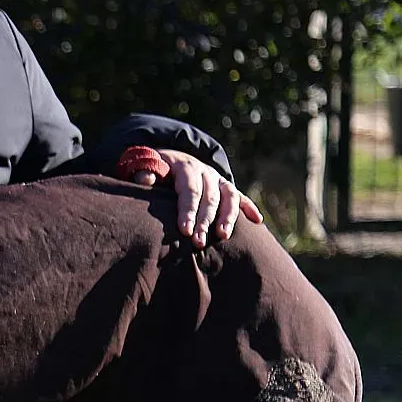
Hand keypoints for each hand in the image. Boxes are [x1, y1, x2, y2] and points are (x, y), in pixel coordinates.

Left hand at [130, 149, 262, 246]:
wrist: (170, 158)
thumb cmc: (154, 169)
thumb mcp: (145, 166)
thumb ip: (143, 171)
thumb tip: (145, 179)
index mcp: (186, 167)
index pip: (189, 190)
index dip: (187, 210)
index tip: (184, 230)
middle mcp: (205, 172)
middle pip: (209, 198)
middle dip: (205, 221)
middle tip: (198, 242)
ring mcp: (218, 179)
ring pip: (228, 197)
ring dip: (228, 217)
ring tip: (223, 236)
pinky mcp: (225, 187)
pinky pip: (240, 196)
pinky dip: (249, 207)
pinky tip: (257, 221)